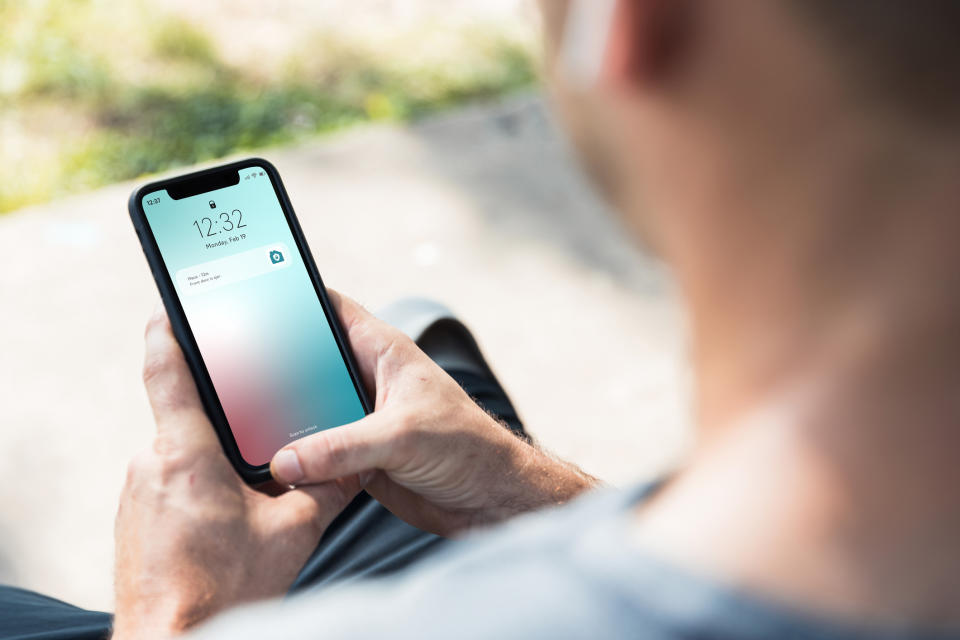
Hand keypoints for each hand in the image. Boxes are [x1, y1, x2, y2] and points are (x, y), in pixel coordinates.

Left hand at [113, 307, 361, 638]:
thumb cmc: (223, 590)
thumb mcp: (293, 532)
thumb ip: (325, 488)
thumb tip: (353, 466)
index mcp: (188, 456)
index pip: (168, 372)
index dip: (169, 332)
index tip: (171, 308)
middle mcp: (152, 466)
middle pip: (187, 417)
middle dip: (226, 422)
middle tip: (259, 437)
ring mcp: (138, 494)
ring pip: (182, 455)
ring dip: (215, 464)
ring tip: (248, 498)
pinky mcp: (135, 519)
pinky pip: (170, 484)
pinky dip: (199, 489)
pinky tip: (225, 523)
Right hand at [269, 291, 596, 536]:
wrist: (491, 500)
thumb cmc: (467, 448)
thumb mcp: (401, 437)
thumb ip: (341, 447)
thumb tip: (285, 460)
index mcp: (384, 352)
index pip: (332, 310)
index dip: (295, 298)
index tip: (254, 295)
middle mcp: (368, 381)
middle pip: (309, 364)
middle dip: (275, 368)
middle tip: (232, 373)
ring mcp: (361, 419)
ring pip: (308, 412)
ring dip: (284, 421)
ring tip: (242, 424)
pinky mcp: (358, 456)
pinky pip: (316, 451)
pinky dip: (297, 458)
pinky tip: (270, 464)